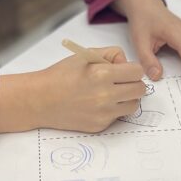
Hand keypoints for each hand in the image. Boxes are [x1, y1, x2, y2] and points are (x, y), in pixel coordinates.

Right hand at [0, 47, 145, 134]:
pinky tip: (98, 103)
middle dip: (134, 83)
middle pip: (140, 90)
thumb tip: (126, 64)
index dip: (132, 69)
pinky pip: (118, 116)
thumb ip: (110, 54)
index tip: (126, 70)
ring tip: (113, 93)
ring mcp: (103, 113)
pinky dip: (113, 109)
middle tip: (123, 81)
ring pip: (133, 105)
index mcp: (102, 74)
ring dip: (127, 98)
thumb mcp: (85, 55)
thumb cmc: (61, 75)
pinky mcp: (99, 125)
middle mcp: (105, 95)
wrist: (41, 100)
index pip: (138, 72)